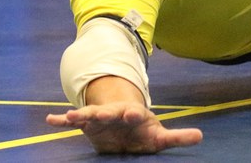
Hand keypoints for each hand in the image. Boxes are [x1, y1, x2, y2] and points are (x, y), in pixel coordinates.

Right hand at [46, 102, 202, 153]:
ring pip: (89, 114)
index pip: (134, 113)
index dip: (134, 113)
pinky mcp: (87, 124)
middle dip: (105, 113)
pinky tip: (49, 120)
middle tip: (99, 113)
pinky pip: (73, 120)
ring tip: (70, 116)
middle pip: (109, 112)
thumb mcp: (159, 136)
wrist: (124, 122)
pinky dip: (61, 119)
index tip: (133, 113)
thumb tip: (201, 136)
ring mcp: (100, 117)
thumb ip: (177, 136)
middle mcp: (115, 114)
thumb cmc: (142, 131)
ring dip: (80, 114)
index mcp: (133, 115)